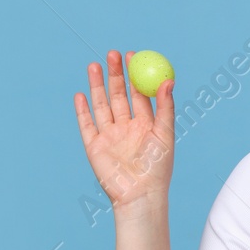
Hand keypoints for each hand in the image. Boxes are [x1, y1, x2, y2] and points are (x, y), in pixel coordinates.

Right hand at [74, 50, 175, 208]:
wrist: (140, 195)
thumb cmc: (158, 168)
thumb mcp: (165, 133)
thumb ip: (165, 107)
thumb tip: (168, 80)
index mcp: (145, 124)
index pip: (138, 93)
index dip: (134, 74)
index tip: (132, 55)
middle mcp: (126, 127)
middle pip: (118, 95)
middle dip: (114, 74)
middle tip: (112, 54)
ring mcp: (109, 136)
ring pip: (101, 105)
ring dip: (97, 86)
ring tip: (94, 65)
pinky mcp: (94, 147)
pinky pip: (86, 125)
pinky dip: (82, 110)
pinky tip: (80, 94)